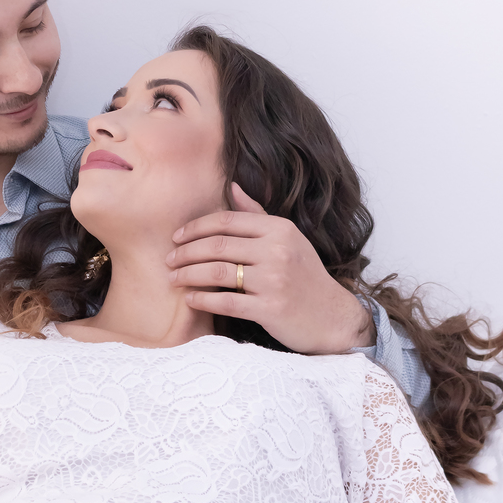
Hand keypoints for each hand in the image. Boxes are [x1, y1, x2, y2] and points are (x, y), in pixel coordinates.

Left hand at [166, 184, 375, 353]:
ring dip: (188, 275)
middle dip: (186, 252)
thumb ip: (258, 214)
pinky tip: (189, 299)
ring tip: (173, 278)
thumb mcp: (288, 239)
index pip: (227, 220)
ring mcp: (274, 280)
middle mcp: (277, 251)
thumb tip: (232, 184)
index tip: (177, 237)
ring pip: (216, 272)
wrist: (333, 318)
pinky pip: (225, 301)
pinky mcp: (270, 309)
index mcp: (280, 229)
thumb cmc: (305, 276)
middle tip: (169, 259)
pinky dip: (202, 300)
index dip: (196, 227)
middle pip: (217, 245)